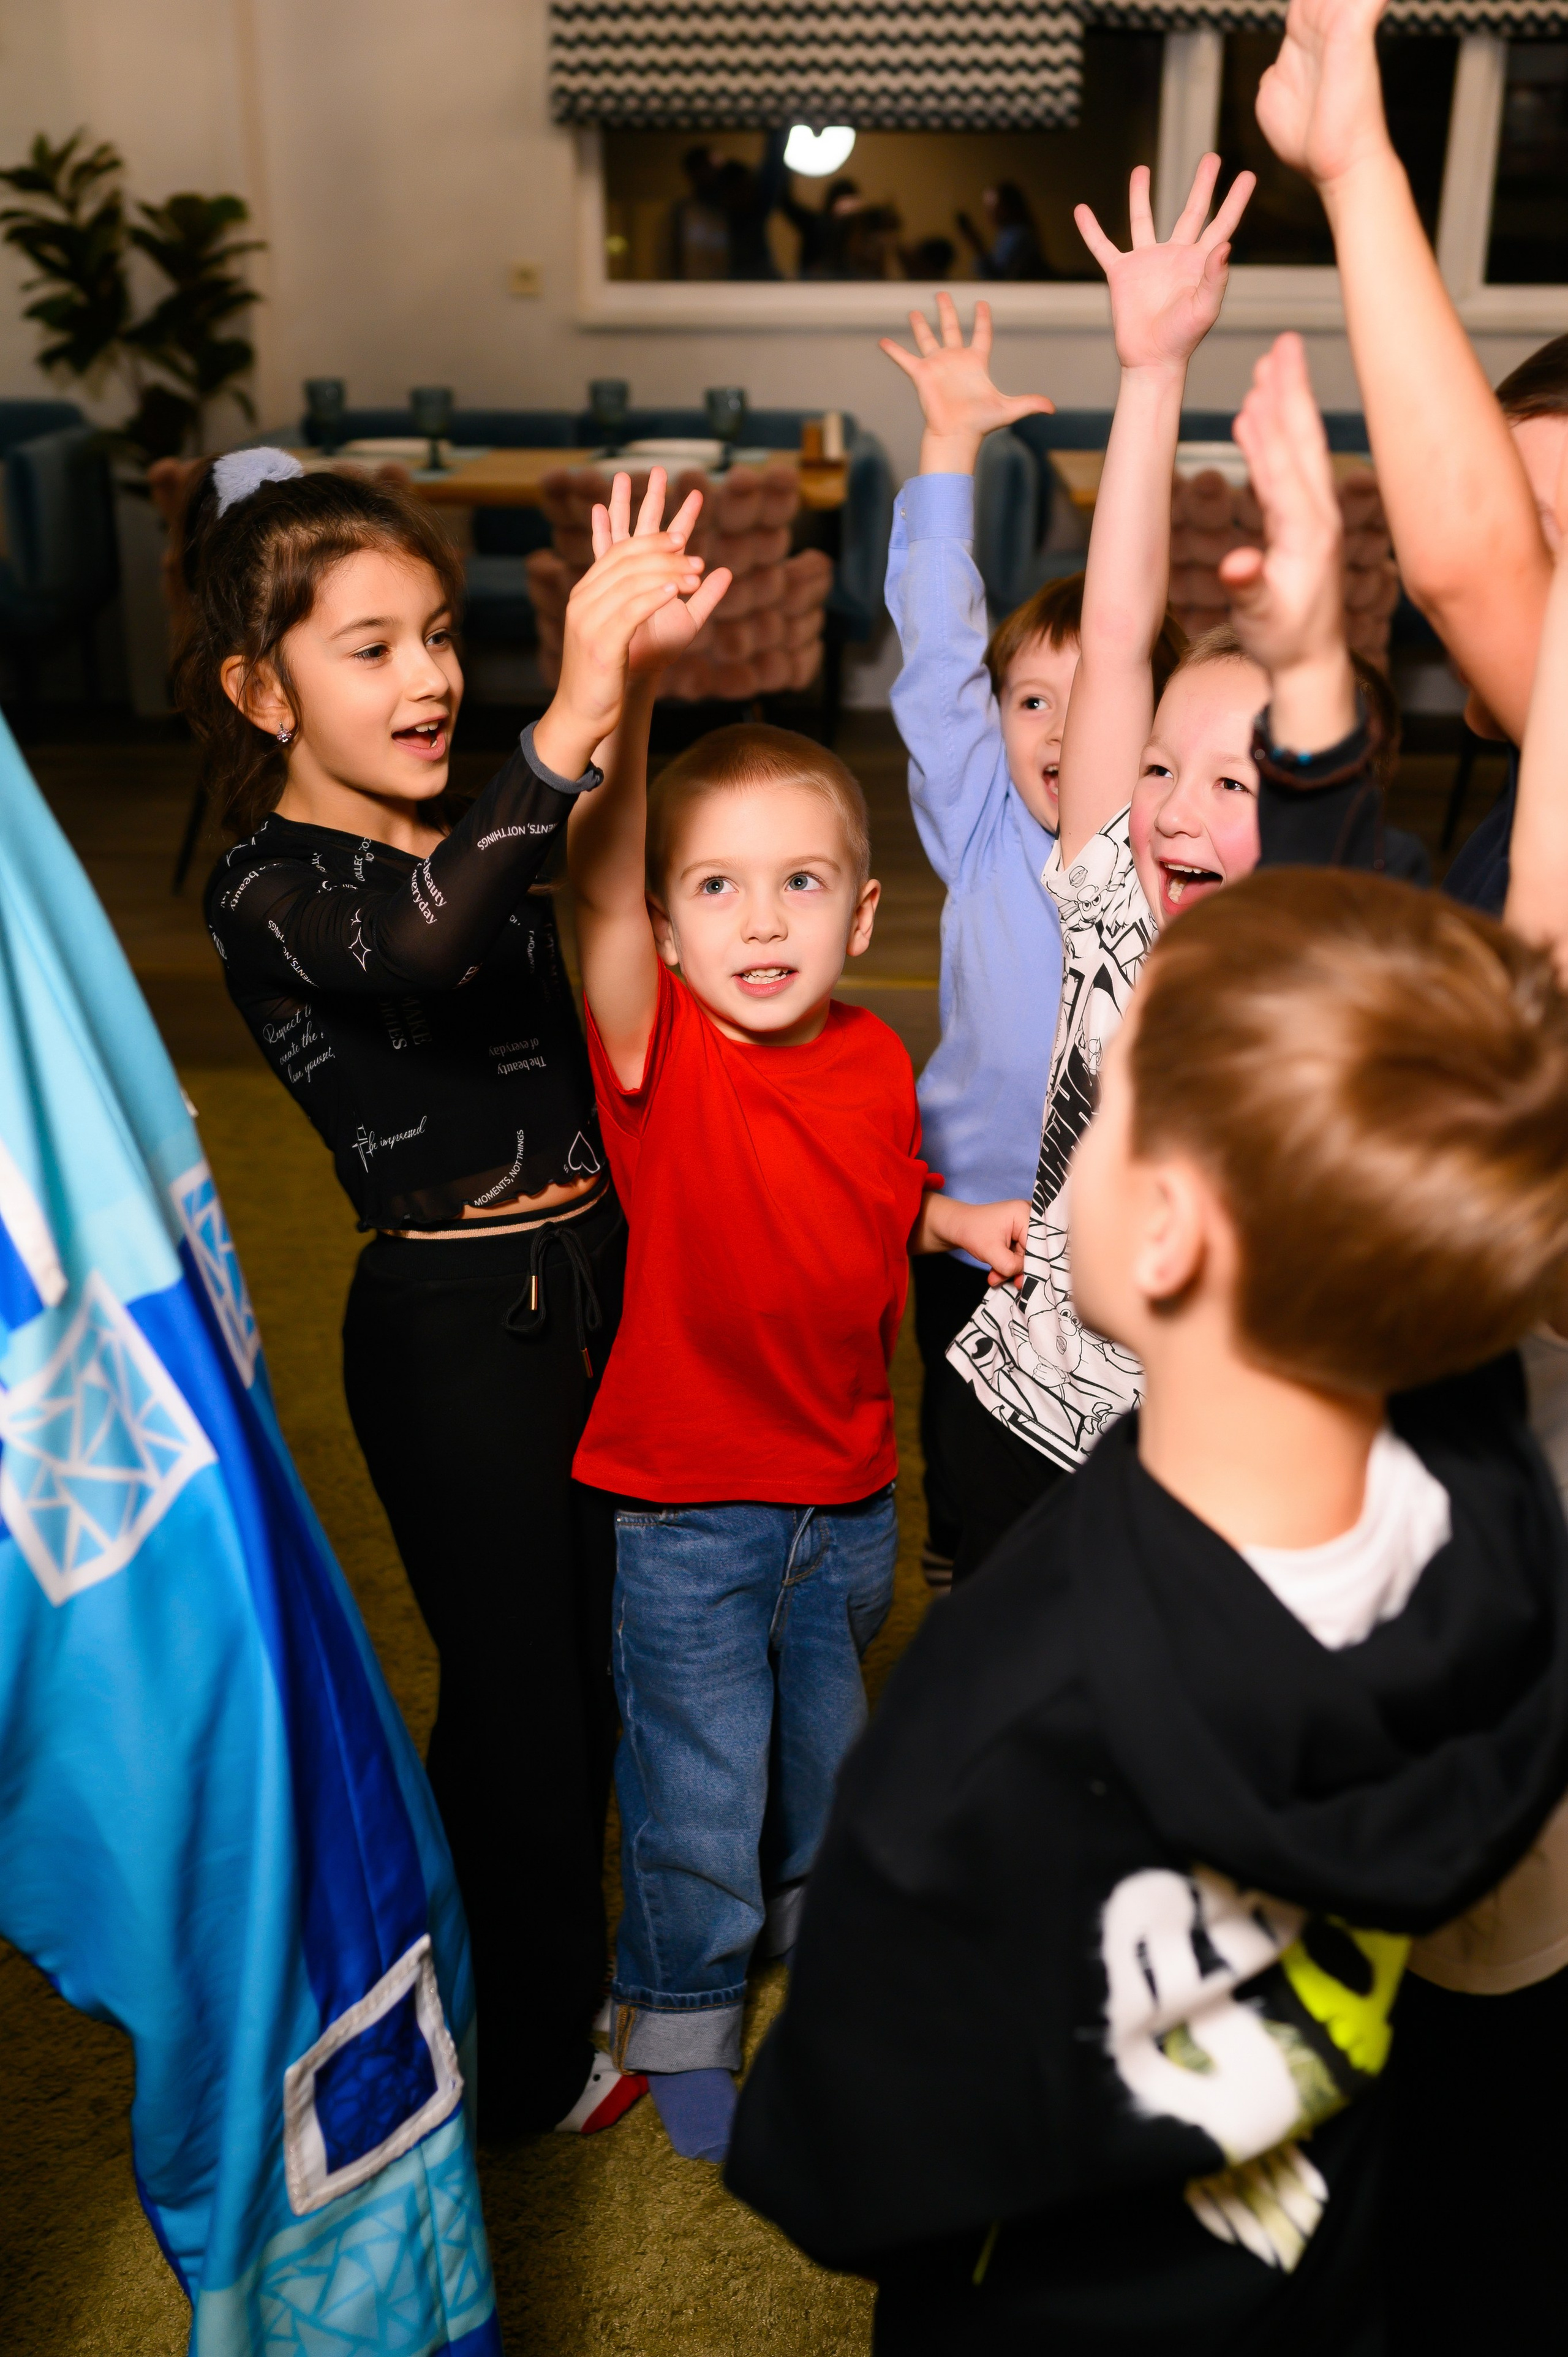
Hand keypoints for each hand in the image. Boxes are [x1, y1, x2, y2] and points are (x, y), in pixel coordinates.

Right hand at [536, 469, 729, 772]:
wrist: (582, 713)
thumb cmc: (606, 675)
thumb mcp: (621, 633)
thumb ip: (638, 604)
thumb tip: (661, 586)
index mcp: (585, 593)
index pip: (617, 552)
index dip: (650, 541)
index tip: (680, 537)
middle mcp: (582, 601)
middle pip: (625, 561)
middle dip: (663, 553)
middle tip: (694, 555)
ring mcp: (587, 620)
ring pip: (630, 581)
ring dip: (667, 574)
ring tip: (695, 574)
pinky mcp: (599, 643)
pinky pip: (629, 610)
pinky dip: (653, 597)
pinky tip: (674, 591)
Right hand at [879, 291, 1053, 473]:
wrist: (956, 434)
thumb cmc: (981, 424)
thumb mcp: (1008, 409)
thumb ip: (1029, 403)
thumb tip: (1052, 408)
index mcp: (976, 362)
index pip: (980, 334)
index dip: (982, 319)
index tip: (981, 304)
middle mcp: (955, 360)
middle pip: (950, 328)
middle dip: (946, 311)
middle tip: (941, 294)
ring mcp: (937, 365)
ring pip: (927, 338)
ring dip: (920, 325)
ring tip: (913, 311)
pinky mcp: (921, 374)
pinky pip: (905, 359)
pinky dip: (893, 351)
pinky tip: (883, 341)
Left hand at [916, 1192, 1028, 1285]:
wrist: (958, 1226)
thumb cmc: (972, 1232)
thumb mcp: (990, 1251)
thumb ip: (1010, 1265)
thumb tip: (1026, 1277)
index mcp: (1025, 1213)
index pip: (1038, 1244)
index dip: (1031, 1264)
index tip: (1021, 1280)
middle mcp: (1030, 1216)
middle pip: (1034, 1250)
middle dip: (1017, 1269)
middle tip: (1003, 1280)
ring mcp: (1027, 1225)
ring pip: (1027, 1255)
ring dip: (1011, 1270)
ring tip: (994, 1277)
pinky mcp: (1022, 1234)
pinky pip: (1022, 1254)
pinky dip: (1010, 1265)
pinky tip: (997, 1272)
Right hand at [1075, 157, 1255, 375]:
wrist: (1151, 360)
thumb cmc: (1182, 340)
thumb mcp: (1204, 310)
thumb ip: (1215, 277)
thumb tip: (1226, 245)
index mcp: (1199, 262)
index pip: (1222, 224)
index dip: (1235, 200)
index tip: (1247, 175)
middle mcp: (1175, 256)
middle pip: (1192, 211)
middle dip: (1202, 184)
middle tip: (1211, 157)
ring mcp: (1147, 262)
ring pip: (1143, 220)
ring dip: (1141, 195)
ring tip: (1140, 169)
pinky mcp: (1122, 274)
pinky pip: (1103, 247)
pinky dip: (1091, 230)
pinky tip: (1081, 211)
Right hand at [1220, 334, 1355, 744]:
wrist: (1313, 663)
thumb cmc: (1284, 644)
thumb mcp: (1263, 620)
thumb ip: (1250, 590)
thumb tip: (1236, 566)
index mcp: (1306, 532)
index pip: (1287, 465)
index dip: (1274, 421)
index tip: (1265, 377)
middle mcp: (1317, 517)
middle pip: (1301, 442)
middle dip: (1290, 392)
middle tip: (1281, 345)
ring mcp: (1315, 518)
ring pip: (1298, 450)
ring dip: (1283, 407)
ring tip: (1268, 368)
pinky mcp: (1306, 524)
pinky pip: (1290, 470)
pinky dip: (1273, 440)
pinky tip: (1256, 420)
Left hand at [1256, 0, 1391, 189]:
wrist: (1337, 165)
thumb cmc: (1308, 142)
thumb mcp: (1274, 101)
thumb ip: (1275, 74)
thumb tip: (1274, 67)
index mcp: (1301, 34)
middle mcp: (1320, 21)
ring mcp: (1339, 22)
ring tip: (1339, 15)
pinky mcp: (1353, 29)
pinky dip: (1366, 0)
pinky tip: (1354, 6)